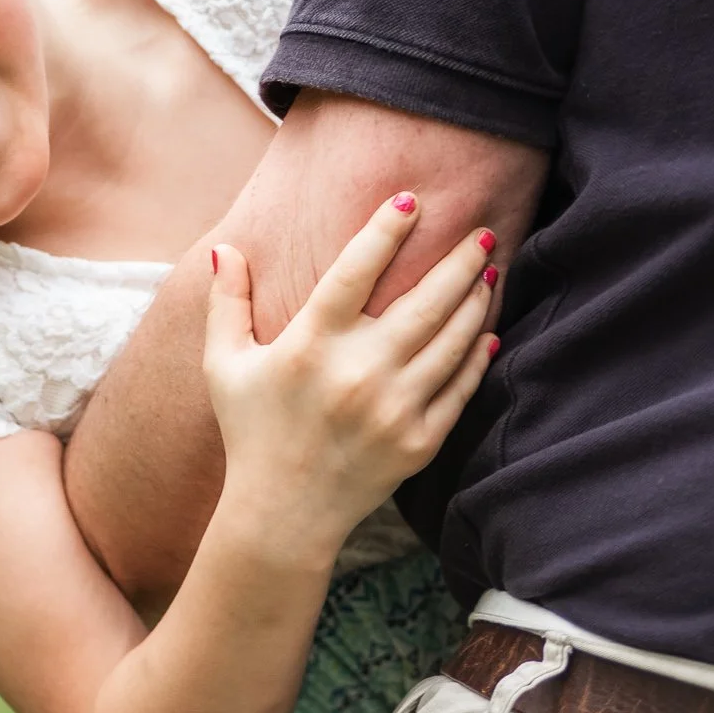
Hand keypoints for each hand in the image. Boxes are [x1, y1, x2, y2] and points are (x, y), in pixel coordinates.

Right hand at [202, 192, 497, 553]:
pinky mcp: (419, 441)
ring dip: (475, 301)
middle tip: (482, 233)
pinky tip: (487, 331)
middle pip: (424, 301)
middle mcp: (358, 372)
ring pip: (452, 340)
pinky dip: (478, 356)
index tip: (410, 200)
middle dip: (458, 261)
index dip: (384, 231)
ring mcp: (394, 408)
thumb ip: (226, 303)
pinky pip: (459, 387)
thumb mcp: (224, 364)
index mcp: (310, 346)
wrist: (282, 513)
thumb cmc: (251, 430)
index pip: (354, 272)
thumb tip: (227, 249)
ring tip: (488, 272)